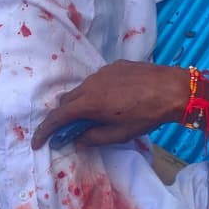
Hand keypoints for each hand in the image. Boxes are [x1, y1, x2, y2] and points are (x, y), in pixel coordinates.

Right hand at [31, 60, 189, 149]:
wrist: (172, 88)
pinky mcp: (114, 66)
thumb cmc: (147, 115)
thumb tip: (77, 139)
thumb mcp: (120, 134)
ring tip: (95, 116)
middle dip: (62, 117)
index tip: (37, 142)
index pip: (58, 117)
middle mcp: (90, 84)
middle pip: (66, 102)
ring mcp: (102, 73)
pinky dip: (96, 92)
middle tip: (68, 131)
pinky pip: (97, 81)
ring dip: (81, 104)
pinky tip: (113, 100)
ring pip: (81, 90)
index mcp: (90, 103)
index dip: (44, 131)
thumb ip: (94, 138)